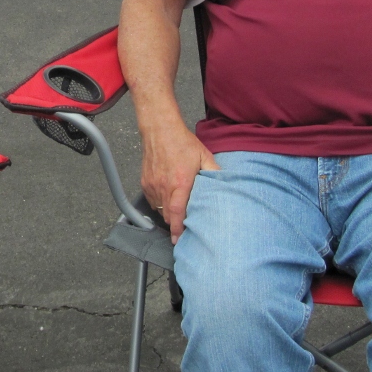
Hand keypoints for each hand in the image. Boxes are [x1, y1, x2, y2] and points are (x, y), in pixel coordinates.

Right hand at [140, 122, 218, 242]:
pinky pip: (152, 201)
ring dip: (168, 214)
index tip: (179, 241)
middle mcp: (164, 186)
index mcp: (180, 182)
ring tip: (177, 212)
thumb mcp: (204, 156)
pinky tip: (168, 198)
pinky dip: (160, 204)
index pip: (177, 213)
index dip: (178, 230)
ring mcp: (152, 185)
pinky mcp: (145, 182)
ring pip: (159, 210)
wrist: (160, 130)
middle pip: (167, 216)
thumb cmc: (181, 142)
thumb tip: (226, 184)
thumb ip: (214, 172)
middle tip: (184, 229)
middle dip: (175, 225)